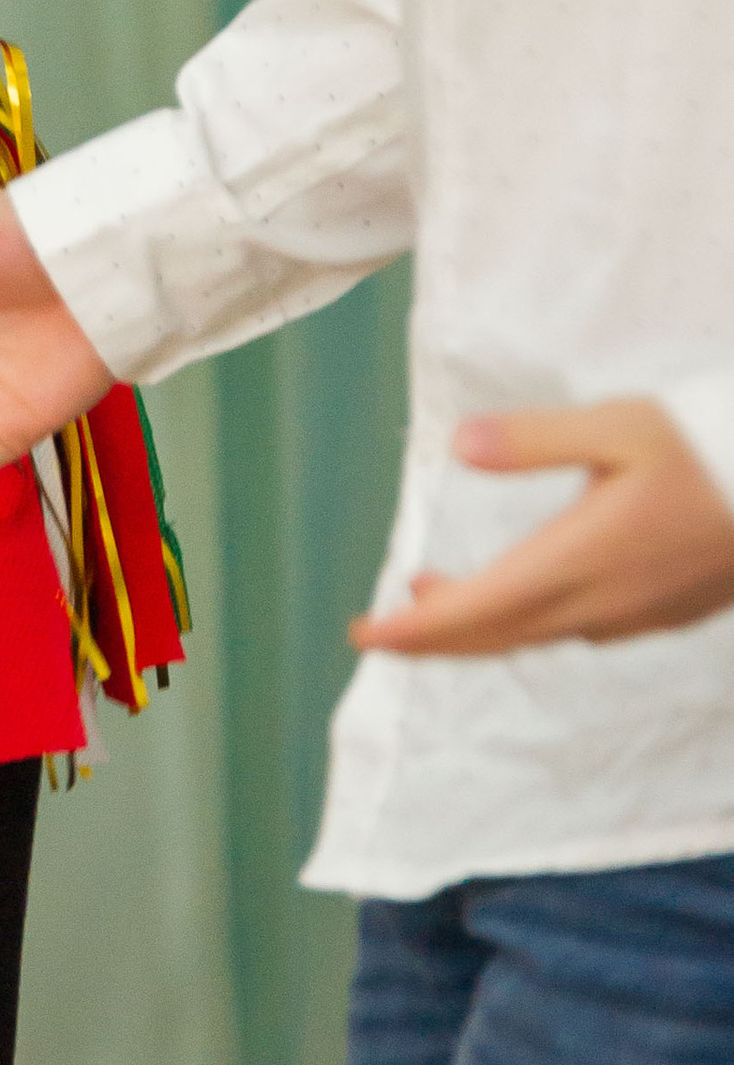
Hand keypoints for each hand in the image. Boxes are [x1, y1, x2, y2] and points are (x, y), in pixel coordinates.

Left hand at [351, 402, 733, 657]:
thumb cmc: (709, 450)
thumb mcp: (620, 426)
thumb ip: (535, 440)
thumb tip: (458, 445)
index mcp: (580, 560)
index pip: (478, 611)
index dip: (416, 631)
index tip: (365, 635)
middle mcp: (601, 602)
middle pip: (497, 635)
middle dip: (433, 637)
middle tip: (380, 630)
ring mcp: (633, 615)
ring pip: (535, 633)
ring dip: (478, 624)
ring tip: (429, 597)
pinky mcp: (658, 611)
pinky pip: (573, 628)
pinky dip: (526, 617)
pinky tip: (517, 590)